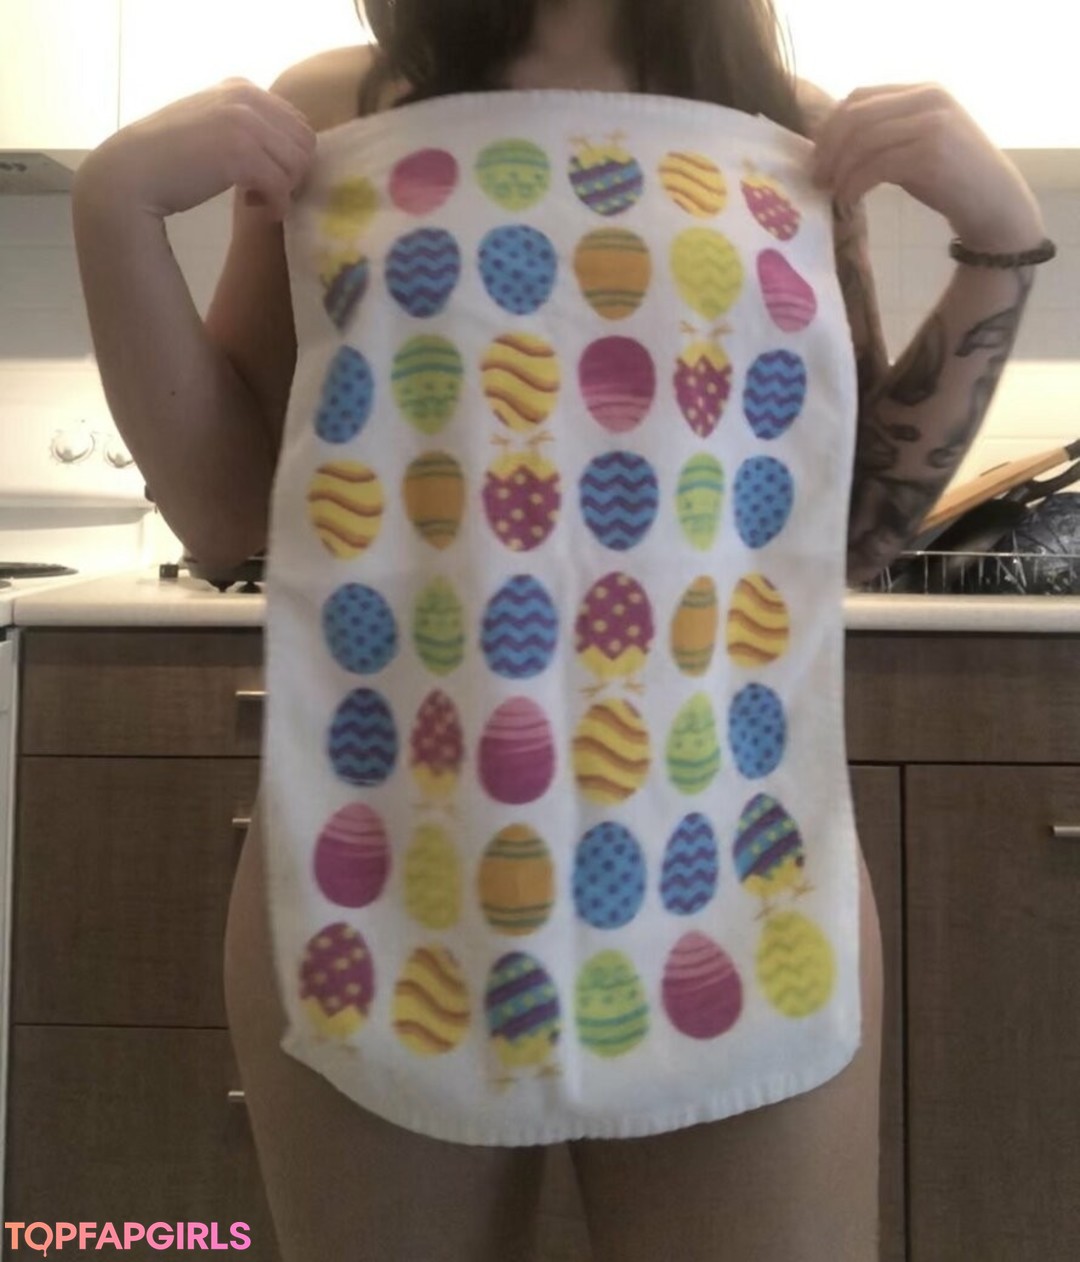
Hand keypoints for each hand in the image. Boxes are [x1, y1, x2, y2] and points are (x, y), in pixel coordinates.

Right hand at [73, 78, 316, 221]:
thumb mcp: (210, 124)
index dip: (288, 155)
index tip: (264, 175)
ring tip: (256, 201)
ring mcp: (243, 123)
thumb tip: (284, 149)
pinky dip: (277, 206)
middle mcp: (245, 97)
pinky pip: (282, 186)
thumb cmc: (168, 157)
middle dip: (291, 173)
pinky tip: (259, 211)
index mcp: (241, 87)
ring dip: (283, 190)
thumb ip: (244, 125)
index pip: (296, 122)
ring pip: (298, 165)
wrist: (131, 174)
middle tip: (264, 191)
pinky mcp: (240, 154)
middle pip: (304, 143)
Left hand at [811, 84, 1045, 252]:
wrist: (996, 205)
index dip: (830, 126)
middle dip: (827, 148)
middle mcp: (928, 99)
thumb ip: (885, 137)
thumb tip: (832, 147)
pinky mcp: (930, 154)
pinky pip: (875, 165)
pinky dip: (853, 184)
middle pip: (856, 115)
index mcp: (923, 91)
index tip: (817, 156)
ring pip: (862, 140)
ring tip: (830, 192)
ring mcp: (931, 124)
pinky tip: (847, 200)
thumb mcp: (916, 147)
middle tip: (816, 177)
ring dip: (838, 169)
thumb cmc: (952, 181)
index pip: (860, 96)